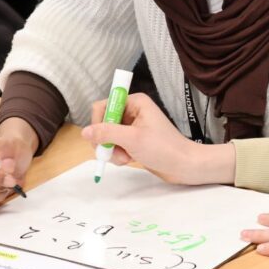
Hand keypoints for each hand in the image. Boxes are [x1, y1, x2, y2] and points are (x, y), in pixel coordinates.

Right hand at [82, 93, 203, 184]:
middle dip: (106, 141)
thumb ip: (107, 133)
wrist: (184, 165)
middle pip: (103, 123)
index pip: (103, 105)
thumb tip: (84, 132)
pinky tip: (129, 160)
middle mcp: (133, 111)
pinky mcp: (134, 141)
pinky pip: (115, 146)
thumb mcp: (132, 139)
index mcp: (135, 102)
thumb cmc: (163, 148)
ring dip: (112, 150)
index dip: (99, 122)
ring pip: (107, 137)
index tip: (102, 138)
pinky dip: (118, 154)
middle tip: (113, 153)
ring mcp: (133, 127)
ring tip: (126, 158)